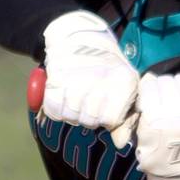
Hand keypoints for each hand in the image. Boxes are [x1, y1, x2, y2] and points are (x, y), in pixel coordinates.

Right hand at [42, 10, 138, 147]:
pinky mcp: (56, 74)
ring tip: (75, 95)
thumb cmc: (106, 69)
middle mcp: (103, 77)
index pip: (111, 120)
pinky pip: (54, 107)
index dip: (105, 118)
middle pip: (89, 120)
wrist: (81, 37)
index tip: (104, 106)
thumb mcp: (122, 89)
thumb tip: (120, 143)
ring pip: (71, 116)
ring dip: (71, 111)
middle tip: (87, 99)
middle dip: (87, 115)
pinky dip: (56, 106)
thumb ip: (124, 118)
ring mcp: (79, 75)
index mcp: (125, 81)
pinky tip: (63, 94)